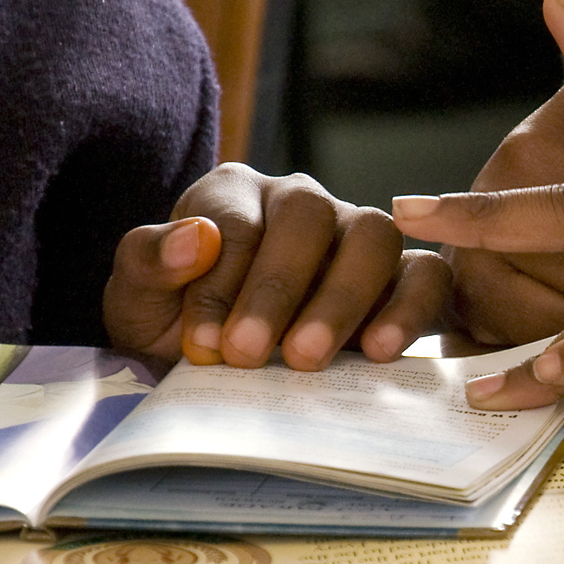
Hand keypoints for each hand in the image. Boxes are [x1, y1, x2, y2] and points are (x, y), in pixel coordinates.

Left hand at [105, 163, 451, 370]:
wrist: (221, 369)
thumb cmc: (178, 327)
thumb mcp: (138, 301)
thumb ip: (149, 262)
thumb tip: (194, 239)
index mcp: (232, 194)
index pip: (233, 221)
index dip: (219, 282)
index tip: (205, 345)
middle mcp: (299, 201)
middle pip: (307, 215)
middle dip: (276, 289)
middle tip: (249, 354)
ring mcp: (354, 234)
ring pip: (374, 234)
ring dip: (341, 298)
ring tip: (307, 359)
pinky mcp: (399, 276)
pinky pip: (426, 274)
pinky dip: (409, 308)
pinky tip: (379, 352)